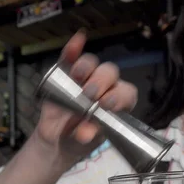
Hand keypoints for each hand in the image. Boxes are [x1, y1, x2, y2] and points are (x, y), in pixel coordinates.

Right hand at [34, 31, 137, 163]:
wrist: (56, 141)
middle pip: (110, 74)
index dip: (120, 96)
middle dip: (102, 82)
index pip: (126, 93)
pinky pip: (70, 57)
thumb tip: (85, 133)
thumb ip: (86, 136)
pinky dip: (73, 48)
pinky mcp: (65, 73)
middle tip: (91, 95)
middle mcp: (104, 87)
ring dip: (87, 67)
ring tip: (79, 77)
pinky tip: (78, 40)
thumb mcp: (83, 143)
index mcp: (116, 104)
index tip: (108, 105)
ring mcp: (84, 78)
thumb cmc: (78, 140)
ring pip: (92, 64)